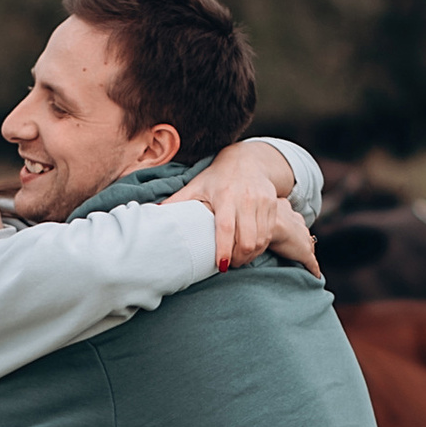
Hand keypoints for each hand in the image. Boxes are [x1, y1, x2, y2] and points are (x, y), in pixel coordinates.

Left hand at [180, 141, 315, 272]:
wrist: (248, 160)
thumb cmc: (217, 177)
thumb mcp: (197, 185)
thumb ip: (178, 201)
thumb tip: (152, 212)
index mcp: (225, 195)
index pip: (226, 227)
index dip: (223, 249)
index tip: (220, 266)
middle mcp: (246, 198)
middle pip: (247, 239)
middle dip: (238, 258)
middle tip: (228, 266)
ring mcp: (262, 201)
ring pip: (260, 239)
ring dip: (249, 255)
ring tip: (238, 260)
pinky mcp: (273, 205)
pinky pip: (268, 233)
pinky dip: (260, 247)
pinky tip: (249, 251)